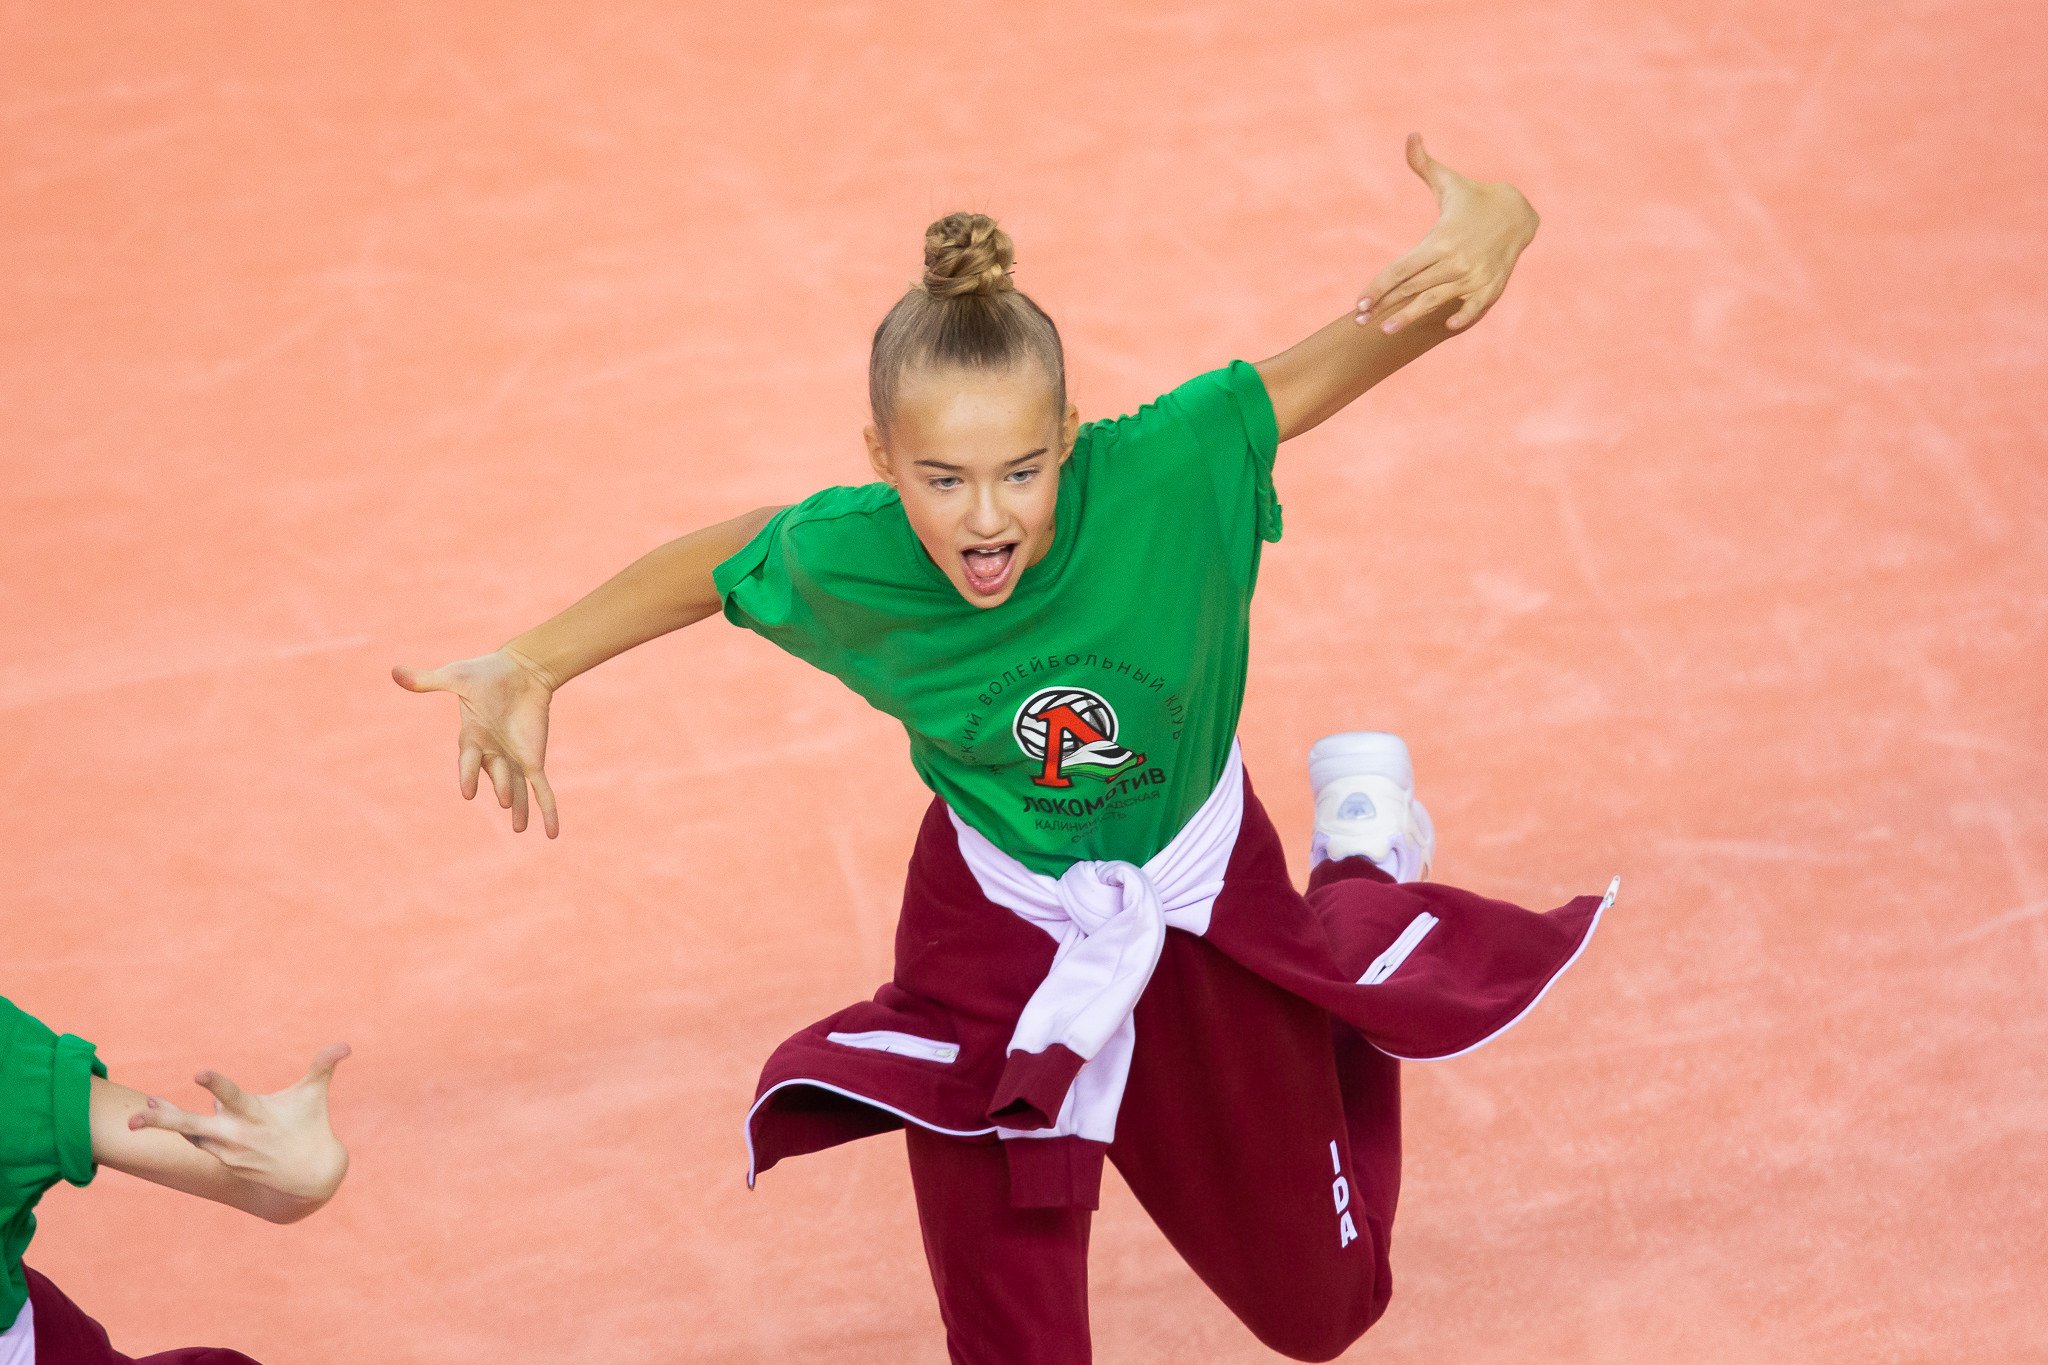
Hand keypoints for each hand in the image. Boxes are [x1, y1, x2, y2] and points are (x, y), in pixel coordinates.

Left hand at [129, 1044, 351, 1203]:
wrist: (310, 1177)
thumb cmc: (312, 1127)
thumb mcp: (314, 1095)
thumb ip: (323, 1066)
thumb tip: (346, 1045)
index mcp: (255, 1114)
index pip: (231, 1096)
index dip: (215, 1085)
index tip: (198, 1074)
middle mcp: (235, 1134)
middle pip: (191, 1127)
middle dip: (164, 1121)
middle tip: (136, 1117)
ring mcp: (226, 1150)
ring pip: (190, 1135)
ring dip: (165, 1123)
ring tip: (142, 1114)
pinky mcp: (224, 1161)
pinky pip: (200, 1142)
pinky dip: (188, 1131)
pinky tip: (167, 1116)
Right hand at [393, 648, 559, 836]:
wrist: (522, 669)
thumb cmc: (487, 673)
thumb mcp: (456, 676)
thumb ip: (428, 680)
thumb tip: (394, 672)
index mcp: (472, 737)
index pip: (468, 760)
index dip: (468, 775)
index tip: (467, 792)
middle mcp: (490, 753)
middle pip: (495, 774)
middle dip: (501, 786)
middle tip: (504, 800)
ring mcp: (512, 759)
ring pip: (515, 788)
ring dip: (518, 807)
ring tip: (518, 828)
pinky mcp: (534, 760)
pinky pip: (541, 789)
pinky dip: (548, 809)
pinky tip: (552, 833)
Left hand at [1356, 133, 1539, 335]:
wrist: (1519, 211)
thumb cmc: (1473, 198)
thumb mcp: (1448, 181)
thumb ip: (1423, 163)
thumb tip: (1411, 135)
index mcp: (1439, 241)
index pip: (1399, 270)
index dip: (1377, 288)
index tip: (1358, 303)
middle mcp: (1455, 262)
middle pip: (1412, 290)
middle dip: (1384, 307)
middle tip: (1358, 324)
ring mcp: (1474, 277)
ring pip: (1434, 302)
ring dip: (1409, 318)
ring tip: (1386, 332)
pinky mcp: (1491, 287)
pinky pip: (1472, 307)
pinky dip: (1461, 316)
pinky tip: (1446, 325)